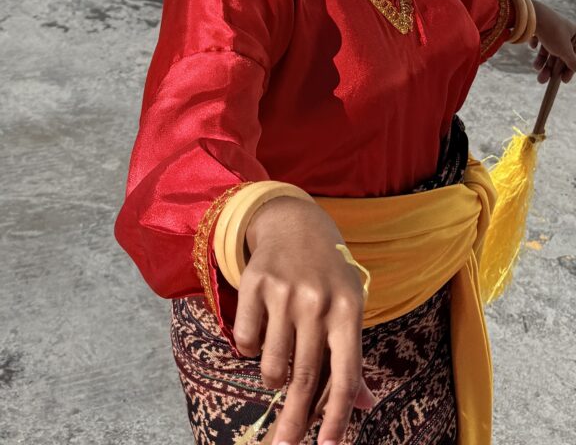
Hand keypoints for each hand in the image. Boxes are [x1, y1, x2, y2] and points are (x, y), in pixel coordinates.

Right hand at [233, 195, 375, 444]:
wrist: (295, 222)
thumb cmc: (328, 274)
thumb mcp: (348, 306)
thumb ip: (350, 356)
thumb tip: (363, 405)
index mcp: (348, 310)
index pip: (346, 374)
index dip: (338, 416)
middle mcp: (318, 302)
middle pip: (304, 379)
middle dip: (293, 423)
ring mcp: (284, 292)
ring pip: (272, 367)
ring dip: (274, 375)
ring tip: (282, 351)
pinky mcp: (254, 283)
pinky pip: (245, 342)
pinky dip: (250, 345)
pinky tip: (263, 322)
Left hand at [531, 0, 575, 84]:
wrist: (532, 15)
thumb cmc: (553, 32)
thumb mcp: (565, 51)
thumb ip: (573, 62)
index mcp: (575, 34)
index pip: (575, 55)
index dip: (569, 69)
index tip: (563, 80)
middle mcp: (564, 30)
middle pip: (560, 54)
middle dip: (551, 68)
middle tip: (542, 80)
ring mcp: (551, 27)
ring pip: (548, 48)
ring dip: (541, 60)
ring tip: (535, 67)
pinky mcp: (539, 25)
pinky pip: (539, 38)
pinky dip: (536, 44)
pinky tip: (532, 45)